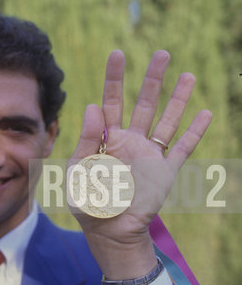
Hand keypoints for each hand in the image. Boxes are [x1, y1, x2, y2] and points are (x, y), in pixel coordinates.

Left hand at [69, 50, 211, 278]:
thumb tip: (92, 106)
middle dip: (152, 79)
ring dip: (178, 99)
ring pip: (166, 121)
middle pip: (143, 103)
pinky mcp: (164, 172)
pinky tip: (206, 114)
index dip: (114, 78)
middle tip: (162, 53)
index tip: (118, 53)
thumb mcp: (77, 171)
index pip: (110, 101)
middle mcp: (129, 140)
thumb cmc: (87, 202)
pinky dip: (194, 133)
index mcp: (105, 138)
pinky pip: (181, 149)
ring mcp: (148, 155)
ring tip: (188, 75)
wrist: (108, 231)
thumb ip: (84, 140)